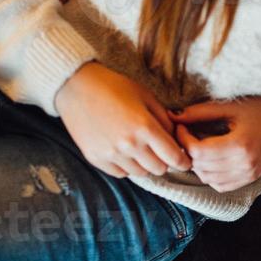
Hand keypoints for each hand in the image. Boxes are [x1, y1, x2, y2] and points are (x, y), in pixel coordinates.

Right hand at [56, 62, 191, 177]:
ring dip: (145, 165)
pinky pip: (121, 173)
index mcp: (145, 127)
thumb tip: (176, 138)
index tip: (185, 161)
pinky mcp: (96, 159)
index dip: (183, 161)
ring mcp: (111, 154)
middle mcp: (129, 144)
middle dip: (164, 162)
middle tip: (161, 152)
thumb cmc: (113, 87)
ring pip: (141, 173)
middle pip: (159, 169)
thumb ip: (164, 119)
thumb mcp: (145, 96)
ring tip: (140, 150)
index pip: (173, 157)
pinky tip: (124, 153)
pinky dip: (127, 167)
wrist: (75, 87)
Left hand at [170, 97, 260, 191]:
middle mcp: (244, 165)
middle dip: (188, 151)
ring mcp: (248, 175)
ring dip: (198, 165)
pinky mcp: (250, 179)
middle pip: (201, 166)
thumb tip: (172, 116)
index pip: (198, 151)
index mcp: (240, 145)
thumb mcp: (231, 106)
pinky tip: (211, 160)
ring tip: (199, 146)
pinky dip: (210, 175)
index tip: (181, 126)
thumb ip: (200, 112)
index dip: (183, 139)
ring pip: (208, 179)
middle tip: (187, 134)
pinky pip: (220, 185)